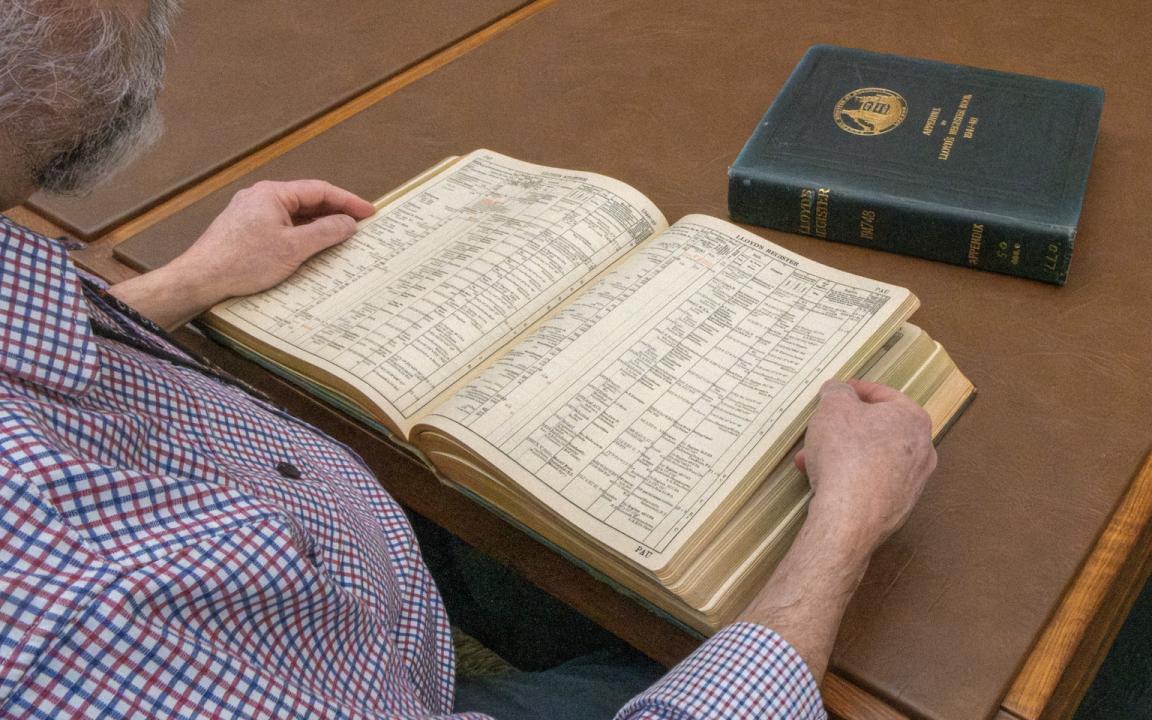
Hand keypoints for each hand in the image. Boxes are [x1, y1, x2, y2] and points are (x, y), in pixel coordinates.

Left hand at [110, 180, 374, 329]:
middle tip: (360, 225)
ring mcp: (250, 213)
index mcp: (273, 194)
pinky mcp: (244, 231)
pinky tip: (310, 248)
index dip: (347, 201)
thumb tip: (348, 223)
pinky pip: (281, 226)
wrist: (200, 279)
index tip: (370, 212)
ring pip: (293, 215)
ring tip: (341, 238)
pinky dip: (300, 234)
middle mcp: (260, 197)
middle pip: (306, 200)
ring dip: (318, 225)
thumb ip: (325, 232)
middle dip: (334, 212)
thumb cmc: (244, 262)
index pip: (319, 191)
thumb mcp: (293, 248)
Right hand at [736, 380, 934, 680]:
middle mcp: (920, 455)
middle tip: (809, 434)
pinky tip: (813, 489)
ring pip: (867, 463)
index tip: (827, 396)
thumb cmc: (843, 463)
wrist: (846, 527)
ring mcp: (908, 490)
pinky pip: (862, 491)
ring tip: (803, 463)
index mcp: (912, 423)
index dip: (848, 392)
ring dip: (836, 459)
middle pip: (874, 432)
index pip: (880, 394)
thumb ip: (834, 394)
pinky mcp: (890, 518)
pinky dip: (839, 485)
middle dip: (838, 431)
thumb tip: (836, 391)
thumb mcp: (831, 411)